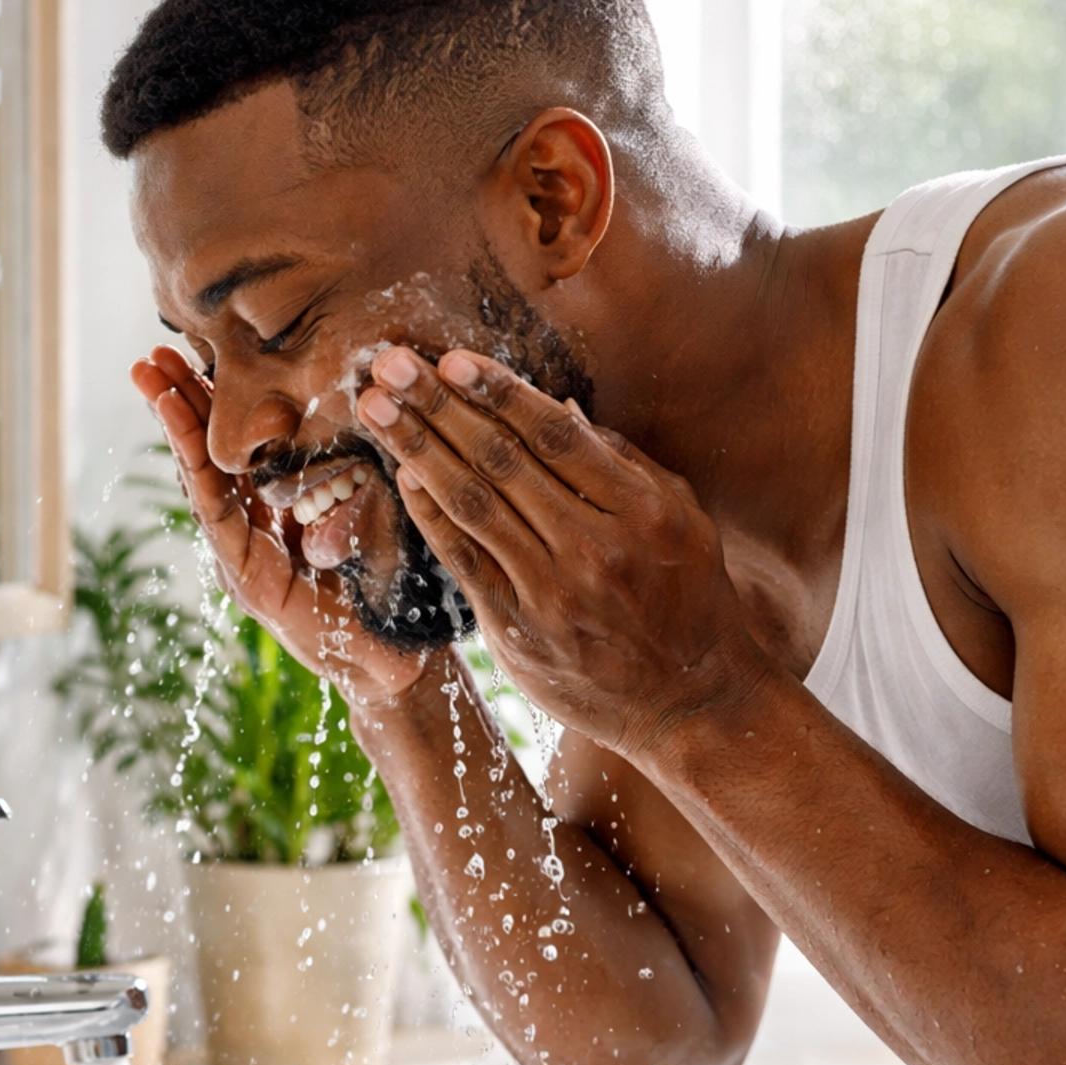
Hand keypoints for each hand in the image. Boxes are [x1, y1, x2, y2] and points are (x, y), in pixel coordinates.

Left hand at [131, 350, 430, 706]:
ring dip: (190, 412)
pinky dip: (224, 429)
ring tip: (161, 362)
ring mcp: (257, 535)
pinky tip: (207, 389)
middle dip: (175, 417)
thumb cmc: (377, 652)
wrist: (382, 671)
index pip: (215, 506)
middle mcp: (244, 553)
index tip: (169, 403)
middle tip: (148, 365)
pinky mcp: (275, 523)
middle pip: (201, 477)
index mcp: (256, 577)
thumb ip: (350, 584)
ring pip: (215, 468)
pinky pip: (242, 471)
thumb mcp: (369, 622)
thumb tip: (322, 543)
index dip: (193, 454)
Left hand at [355, 345, 771, 760]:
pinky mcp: (518, 632)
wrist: (689, 704)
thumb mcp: (682, 520)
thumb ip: (623, 462)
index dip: (499, 392)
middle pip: (502, 461)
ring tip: (376, 409)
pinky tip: (402, 476)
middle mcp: (595, 549)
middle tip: (389, 365)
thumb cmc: (689, 601)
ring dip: (417, 450)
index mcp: (641, 511)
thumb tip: (559, 403)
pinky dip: (430, 515)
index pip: (556, 435)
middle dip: (438, 406)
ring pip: (473, 506)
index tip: (451, 360)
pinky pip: (463, 561)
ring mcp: (552, 594)